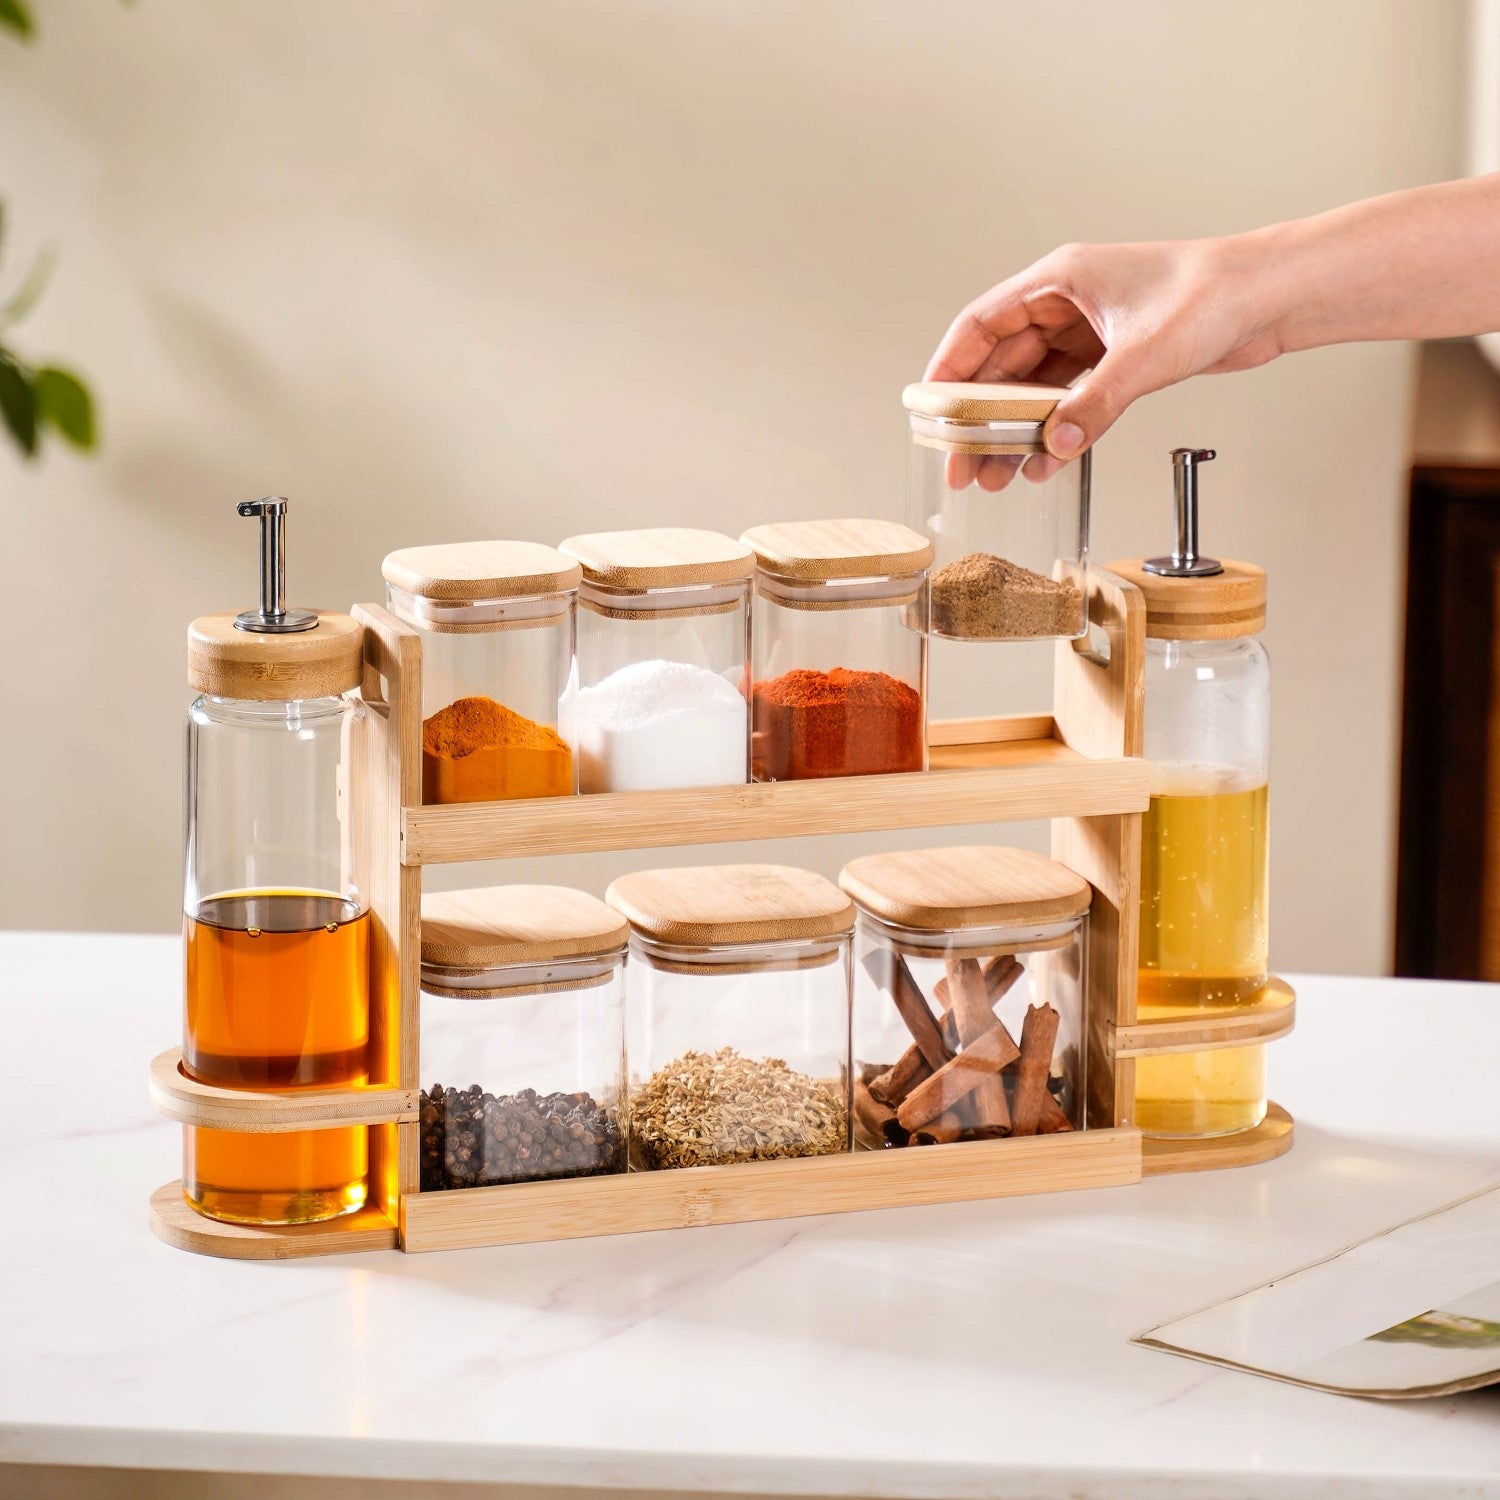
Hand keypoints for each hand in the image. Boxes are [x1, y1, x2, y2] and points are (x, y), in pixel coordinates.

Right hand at [924, 237, 1280, 485]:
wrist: (1270, 296)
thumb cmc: (1213, 294)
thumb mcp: (1144, 355)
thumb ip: (1094, 406)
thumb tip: (1055, 448)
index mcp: (1059, 279)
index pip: (979, 326)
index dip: (947, 370)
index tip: (927, 411)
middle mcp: (1066, 303)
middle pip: (1001, 366)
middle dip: (980, 418)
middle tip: (962, 464)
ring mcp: (1090, 332)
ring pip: (1033, 388)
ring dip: (1015, 432)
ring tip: (997, 477)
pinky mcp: (1115, 358)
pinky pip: (1069, 400)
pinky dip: (1055, 431)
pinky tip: (1045, 463)